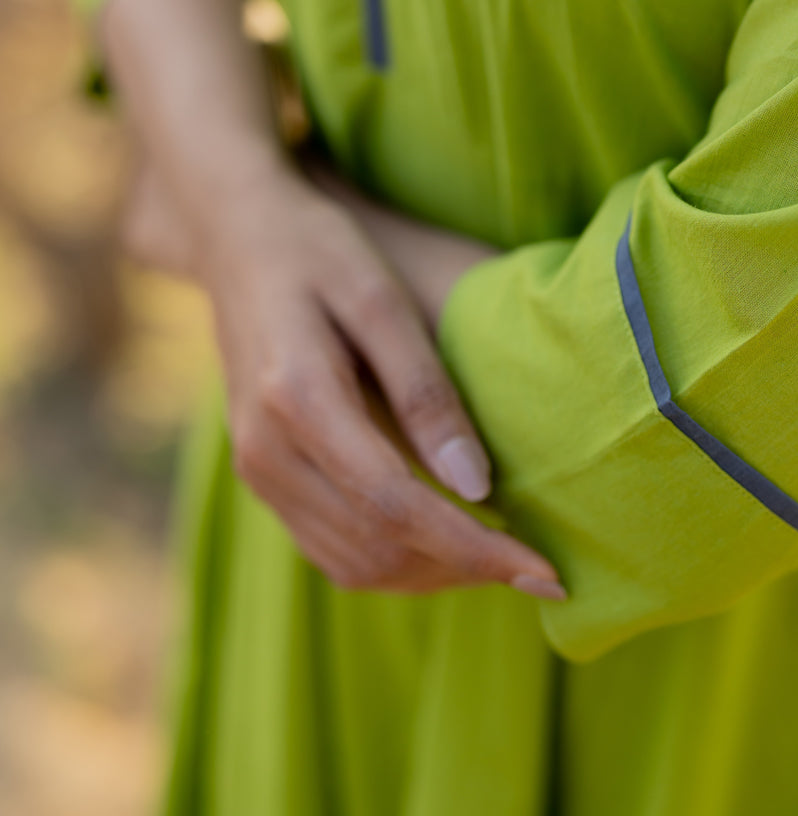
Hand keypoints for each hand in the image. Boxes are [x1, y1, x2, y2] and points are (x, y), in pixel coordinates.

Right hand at [190, 161, 564, 598]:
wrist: (234, 241)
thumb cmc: (318, 252)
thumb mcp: (380, 299)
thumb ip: (426, 392)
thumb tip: (479, 485)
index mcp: (298, 400)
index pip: (397, 505)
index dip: (475, 547)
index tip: (545, 571)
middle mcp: (267, 451)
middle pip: (378, 547)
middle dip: (466, 569)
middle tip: (540, 569)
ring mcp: (257, 471)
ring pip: (354, 563)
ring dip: (434, 574)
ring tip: (502, 558)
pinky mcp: (262, 479)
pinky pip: (332, 550)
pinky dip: (396, 561)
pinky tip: (447, 541)